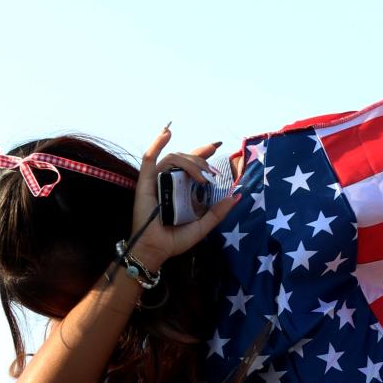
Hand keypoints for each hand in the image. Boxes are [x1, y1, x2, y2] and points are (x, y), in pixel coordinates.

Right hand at [127, 125, 238, 274]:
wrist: (157, 249)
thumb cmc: (175, 240)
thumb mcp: (202, 226)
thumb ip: (218, 212)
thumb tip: (236, 196)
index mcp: (181, 189)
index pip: (192, 164)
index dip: (203, 153)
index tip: (217, 146)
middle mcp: (169, 181)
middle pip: (185, 159)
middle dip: (201, 160)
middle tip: (212, 173)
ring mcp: (157, 180)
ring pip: (174, 159)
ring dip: (190, 163)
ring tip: (201, 177)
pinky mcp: (145, 182)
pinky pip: (149, 158)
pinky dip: (156, 143)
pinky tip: (166, 133)